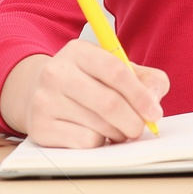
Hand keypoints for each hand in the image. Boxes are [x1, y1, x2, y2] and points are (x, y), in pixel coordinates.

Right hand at [0, 40, 168, 148]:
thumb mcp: (115, 69)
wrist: (38, 93)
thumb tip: (154, 103)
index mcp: (78, 51)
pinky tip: (95, 132)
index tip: (154, 113)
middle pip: (108, 103)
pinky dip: (99, 142)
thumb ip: (146, 80)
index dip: (140, 95)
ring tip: (116, 128)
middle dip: (133, 121)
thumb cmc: (88, 82)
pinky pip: (84, 142)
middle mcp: (56, 72)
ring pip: (98, 126)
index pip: (116, 71)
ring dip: (118, 133)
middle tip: (140, 128)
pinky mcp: (41, 127)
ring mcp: (45, 100)